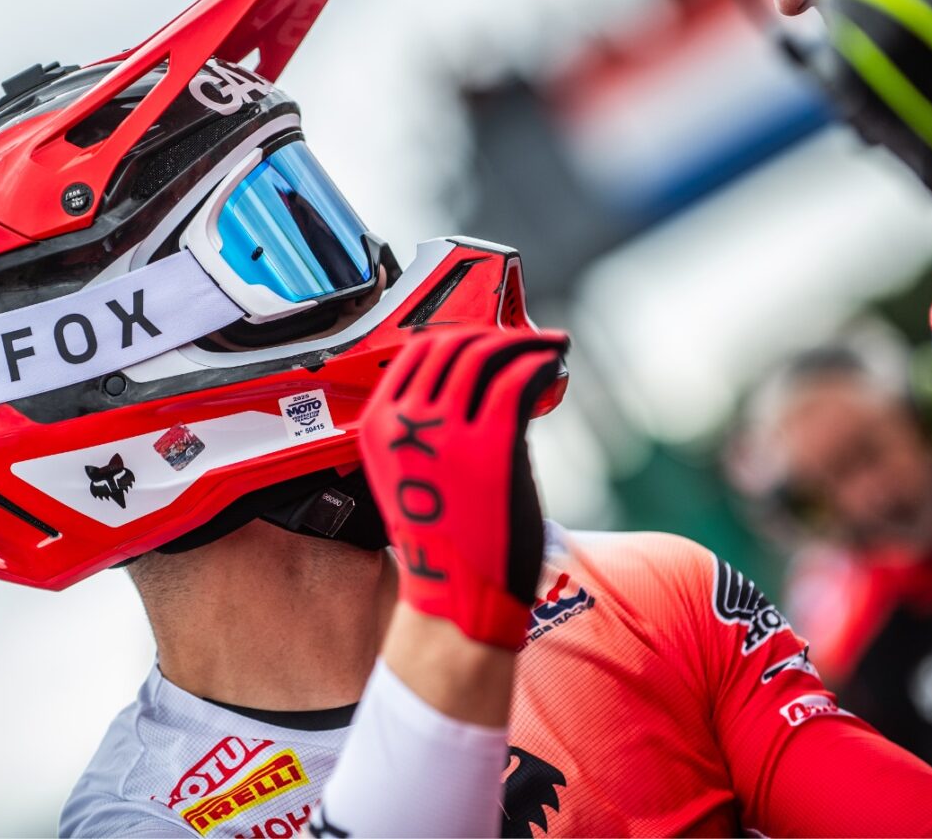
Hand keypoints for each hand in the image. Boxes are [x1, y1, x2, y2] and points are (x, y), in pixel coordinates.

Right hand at [360, 325, 567, 649]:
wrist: (456, 597)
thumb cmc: (442, 541)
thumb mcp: (409, 474)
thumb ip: (421, 428)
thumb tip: (467, 381)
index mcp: (378, 427)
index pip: (416, 352)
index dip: (459, 336)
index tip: (489, 339)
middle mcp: (406, 424)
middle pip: (452, 344)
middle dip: (495, 334)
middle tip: (525, 341)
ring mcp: (448, 434)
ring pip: (487, 354)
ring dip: (526, 344)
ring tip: (548, 350)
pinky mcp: (492, 448)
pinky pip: (517, 381)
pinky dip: (541, 364)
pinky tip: (554, 369)